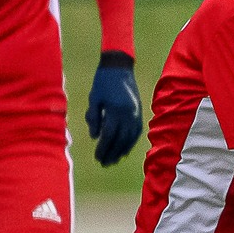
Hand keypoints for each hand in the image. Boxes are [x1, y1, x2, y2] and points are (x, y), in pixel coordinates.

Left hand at [84, 51, 142, 165]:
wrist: (119, 68)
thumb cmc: (102, 83)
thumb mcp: (94, 99)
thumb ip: (94, 118)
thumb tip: (95, 136)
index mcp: (116, 110)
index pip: (110, 135)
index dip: (104, 148)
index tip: (97, 157)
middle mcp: (129, 114)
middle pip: (121, 139)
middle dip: (112, 152)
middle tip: (104, 163)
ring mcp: (136, 114)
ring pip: (131, 138)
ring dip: (122, 150)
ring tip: (114, 160)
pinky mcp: (139, 112)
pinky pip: (136, 132)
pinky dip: (130, 143)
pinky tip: (124, 150)